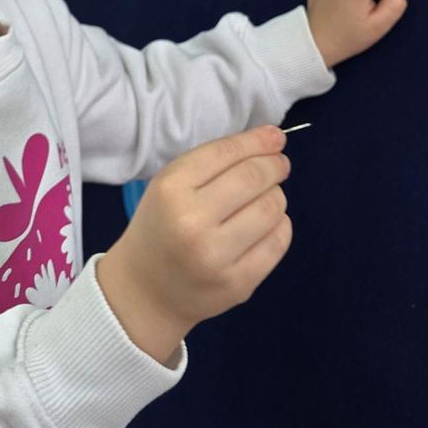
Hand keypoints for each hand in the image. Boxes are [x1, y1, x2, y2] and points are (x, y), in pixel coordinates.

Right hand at [96, 126, 291, 365]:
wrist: (146, 290)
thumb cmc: (160, 226)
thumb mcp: (169, 184)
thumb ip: (214, 162)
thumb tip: (271, 141)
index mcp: (171, 189)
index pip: (227, 153)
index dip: (258, 141)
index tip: (276, 137)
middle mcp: (193, 222)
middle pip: (254, 178)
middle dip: (274, 165)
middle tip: (279, 164)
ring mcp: (216, 257)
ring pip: (271, 209)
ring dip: (277, 195)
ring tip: (268, 195)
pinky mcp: (238, 284)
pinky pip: (277, 243)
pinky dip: (281, 225)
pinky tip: (269, 223)